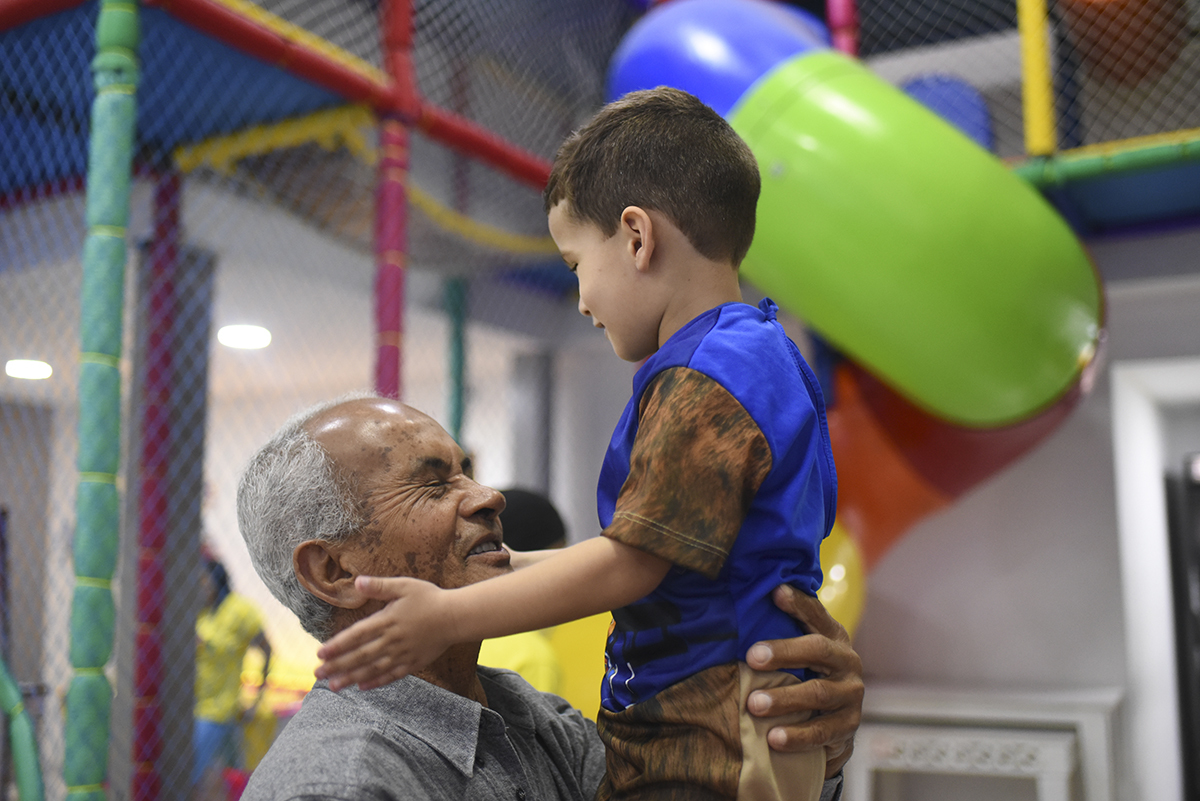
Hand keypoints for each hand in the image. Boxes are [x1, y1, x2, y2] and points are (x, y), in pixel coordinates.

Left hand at [315, 576, 456, 690]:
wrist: (457, 616)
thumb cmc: (430, 598)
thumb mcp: (404, 585)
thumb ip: (380, 586)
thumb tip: (357, 582)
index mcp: (387, 620)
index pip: (356, 635)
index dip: (337, 645)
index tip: (320, 653)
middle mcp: (392, 640)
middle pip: (360, 656)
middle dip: (337, 666)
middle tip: (318, 674)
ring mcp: (402, 654)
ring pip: (372, 669)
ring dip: (352, 678)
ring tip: (334, 686)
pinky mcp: (413, 663)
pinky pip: (392, 675)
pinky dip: (376, 682)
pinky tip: (363, 687)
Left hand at [745, 585, 863, 777]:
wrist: (835, 720)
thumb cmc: (806, 674)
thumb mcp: (800, 648)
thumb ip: (783, 627)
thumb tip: (751, 596)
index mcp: (834, 636)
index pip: (816, 614)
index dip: (798, 603)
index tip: (775, 592)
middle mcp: (847, 661)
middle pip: (818, 650)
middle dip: (784, 653)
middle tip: (751, 657)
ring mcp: (851, 695)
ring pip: (818, 694)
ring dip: (785, 699)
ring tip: (753, 704)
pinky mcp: (848, 726)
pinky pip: (822, 732)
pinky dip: (797, 736)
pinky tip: (773, 738)